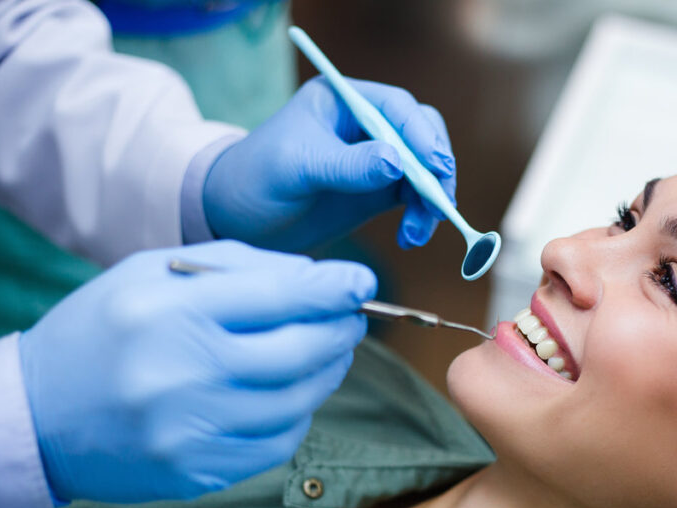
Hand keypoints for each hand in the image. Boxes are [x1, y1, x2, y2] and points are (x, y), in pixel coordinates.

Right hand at [19, 240, 375, 502]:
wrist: (36, 416)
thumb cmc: (102, 331)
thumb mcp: (151, 272)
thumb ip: (238, 266)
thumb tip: (317, 277)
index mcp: (170, 312)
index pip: (280, 295)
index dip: (334, 287)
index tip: (362, 280)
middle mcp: (183, 374)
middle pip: (301, 351)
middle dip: (340, 329)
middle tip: (350, 317)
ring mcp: (192, 432)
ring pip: (299, 401)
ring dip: (326, 372)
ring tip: (325, 351)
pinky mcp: (199, 473)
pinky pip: (279, 442)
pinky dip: (297, 413)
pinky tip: (289, 393)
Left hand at [202, 77, 455, 251]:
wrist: (237, 218)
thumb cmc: (256, 178)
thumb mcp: (299, 167)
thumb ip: (347, 165)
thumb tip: (396, 163)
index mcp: (343, 101)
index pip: (397, 108)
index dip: (421, 134)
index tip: (433, 165)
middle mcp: (365, 126)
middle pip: (421, 136)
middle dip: (436, 169)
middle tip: (439, 202)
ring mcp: (375, 160)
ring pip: (424, 170)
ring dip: (431, 200)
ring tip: (418, 231)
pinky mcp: (377, 192)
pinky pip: (415, 199)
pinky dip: (421, 217)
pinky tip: (411, 237)